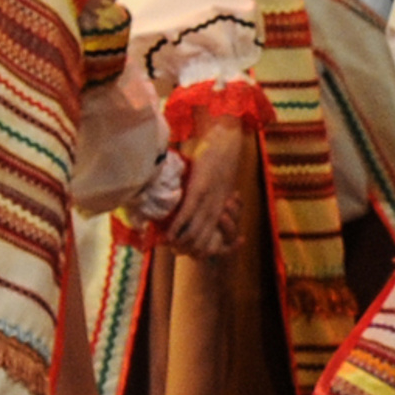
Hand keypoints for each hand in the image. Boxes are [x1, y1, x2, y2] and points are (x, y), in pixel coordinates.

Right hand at [162, 109, 251, 257]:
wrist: (226, 141)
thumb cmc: (220, 162)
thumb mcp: (220, 187)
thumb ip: (211, 201)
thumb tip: (195, 211)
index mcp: (222, 210)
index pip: (220, 244)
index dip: (206, 253)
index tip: (193, 254)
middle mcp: (217, 210)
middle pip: (204, 245)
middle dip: (188, 252)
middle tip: (174, 250)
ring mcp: (209, 200)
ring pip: (195, 234)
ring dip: (179, 243)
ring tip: (168, 245)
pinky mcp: (199, 189)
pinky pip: (187, 214)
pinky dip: (177, 227)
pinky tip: (168, 234)